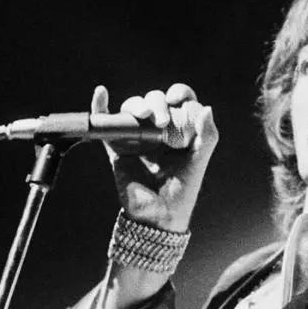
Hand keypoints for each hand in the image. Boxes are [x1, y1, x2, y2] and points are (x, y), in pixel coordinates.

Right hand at [95, 83, 218, 231]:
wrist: (158, 215)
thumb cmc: (182, 190)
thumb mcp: (199, 161)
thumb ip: (207, 136)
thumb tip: (207, 108)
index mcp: (180, 129)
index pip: (180, 101)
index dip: (179, 93)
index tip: (176, 99)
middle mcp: (158, 129)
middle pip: (154, 100)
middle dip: (157, 103)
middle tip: (162, 122)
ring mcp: (136, 137)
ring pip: (132, 108)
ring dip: (136, 105)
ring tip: (142, 117)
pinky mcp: (116, 147)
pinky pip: (106, 124)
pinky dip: (100, 107)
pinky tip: (101, 93)